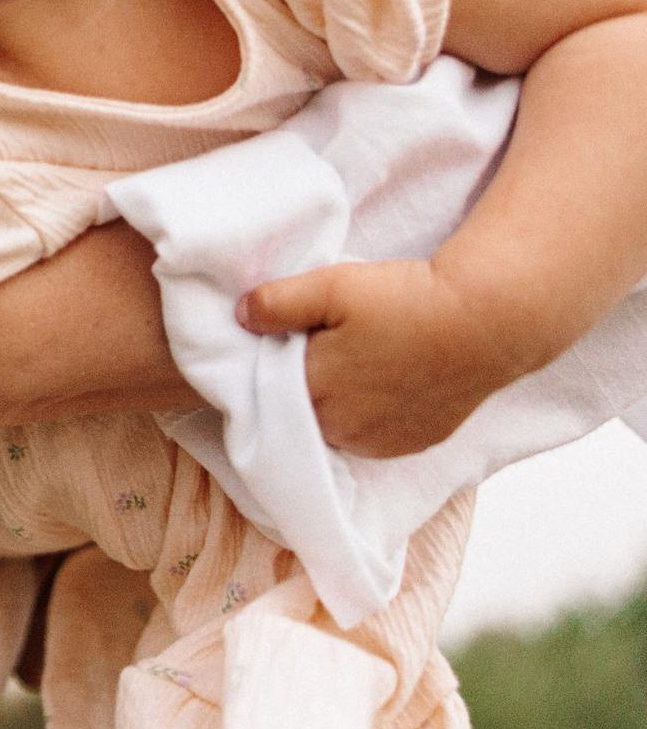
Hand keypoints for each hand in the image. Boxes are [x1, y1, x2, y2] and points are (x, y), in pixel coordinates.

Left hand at [237, 259, 540, 458]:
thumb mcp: (331, 285)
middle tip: (316, 349)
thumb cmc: (405, 300)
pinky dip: (366, 418)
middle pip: (301, 413)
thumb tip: (240, 316)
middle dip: (299, 387)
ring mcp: (382, 441)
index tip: (277, 343)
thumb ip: (276, 303)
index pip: (267, 390)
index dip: (268, 366)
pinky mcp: (416, 442)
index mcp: (315, 390)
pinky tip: (375, 386)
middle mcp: (344, 427)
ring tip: (349, 365)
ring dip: (333, 405)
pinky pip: (373, 438)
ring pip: (336, 428)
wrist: (487, 322)